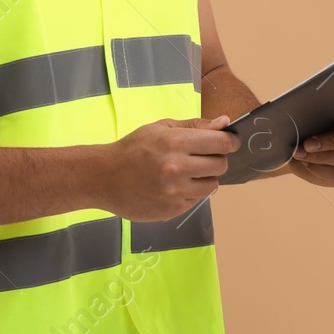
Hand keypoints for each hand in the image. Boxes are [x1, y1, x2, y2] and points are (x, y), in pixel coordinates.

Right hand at [101, 115, 238, 220]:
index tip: (230, 142)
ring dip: (205, 178)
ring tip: (186, 172)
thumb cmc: (132, 149)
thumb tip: (224, 123)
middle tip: (201, 157)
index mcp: (174, 142)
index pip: (220, 143)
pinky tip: (173, 186)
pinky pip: (197, 200)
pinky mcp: (172, 210)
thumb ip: (195, 126)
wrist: (104, 177)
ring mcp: (175, 192)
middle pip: (220, 165)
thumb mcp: (161, 127)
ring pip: (213, 185)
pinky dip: (190, 192)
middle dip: (216, 159)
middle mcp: (176, 168)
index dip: (229, 141)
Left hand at [287, 110, 333, 188]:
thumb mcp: (327, 111)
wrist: (314, 139)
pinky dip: (323, 170)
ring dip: (323, 157)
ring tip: (302, 153)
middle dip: (331, 143)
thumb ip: (330, 110)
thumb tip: (314, 110)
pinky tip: (309, 164)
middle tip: (308, 143)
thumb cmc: (324, 118)